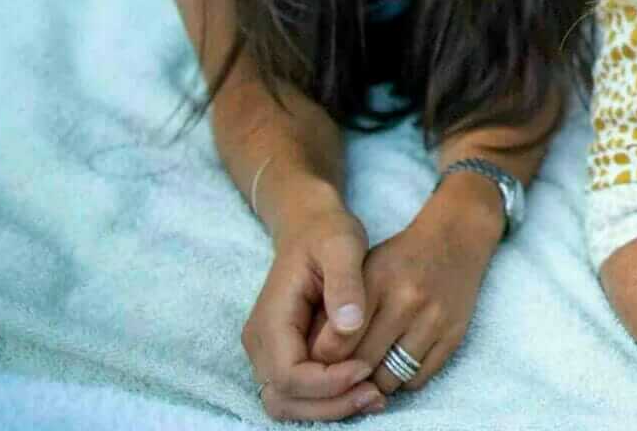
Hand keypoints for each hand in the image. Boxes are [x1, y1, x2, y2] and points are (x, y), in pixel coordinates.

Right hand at [244, 200, 382, 422]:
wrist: (310, 228)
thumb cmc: (327, 235)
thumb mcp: (342, 246)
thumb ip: (345, 283)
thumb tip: (349, 324)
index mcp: (271, 318)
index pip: (289, 374)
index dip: (328, 382)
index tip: (367, 368)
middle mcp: (261, 343)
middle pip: (284, 399)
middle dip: (330, 405)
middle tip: (375, 395)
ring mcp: (270, 353)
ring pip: (289, 403)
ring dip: (330, 407)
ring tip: (373, 396)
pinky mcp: (286, 356)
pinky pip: (300, 393)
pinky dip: (329, 399)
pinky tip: (364, 387)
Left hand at [309, 180, 500, 397]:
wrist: (455, 237)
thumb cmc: (400, 257)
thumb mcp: (362, 268)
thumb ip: (336, 307)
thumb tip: (313, 355)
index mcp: (376, 282)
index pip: (337, 344)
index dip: (324, 359)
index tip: (323, 360)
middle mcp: (406, 302)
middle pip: (362, 364)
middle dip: (347, 373)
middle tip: (343, 371)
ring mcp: (433, 321)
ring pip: (390, 378)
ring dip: (375, 381)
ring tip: (369, 369)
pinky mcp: (454, 335)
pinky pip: (418, 378)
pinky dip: (402, 380)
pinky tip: (395, 364)